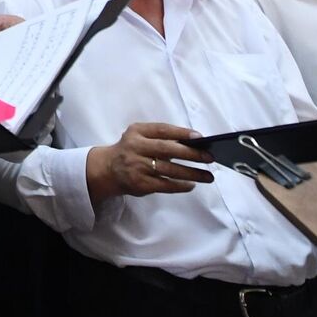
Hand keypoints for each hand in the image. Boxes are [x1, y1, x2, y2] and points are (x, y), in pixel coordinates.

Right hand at [86, 122, 213, 202]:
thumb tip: (193, 144)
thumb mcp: (139, 137)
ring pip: (169, 170)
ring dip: (191, 174)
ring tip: (208, 176)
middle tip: (209, 157)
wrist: (107, 169)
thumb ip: (160, 138)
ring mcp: (137, 166)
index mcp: (137, 132)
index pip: (162, 130)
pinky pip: (165, 185)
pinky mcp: (140, 183)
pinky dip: (180, 186)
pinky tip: (191, 185)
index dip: (181, 133)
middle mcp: (135, 147)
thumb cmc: (130, 150)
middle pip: (167, 149)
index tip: (200, 138)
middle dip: (191, 154)